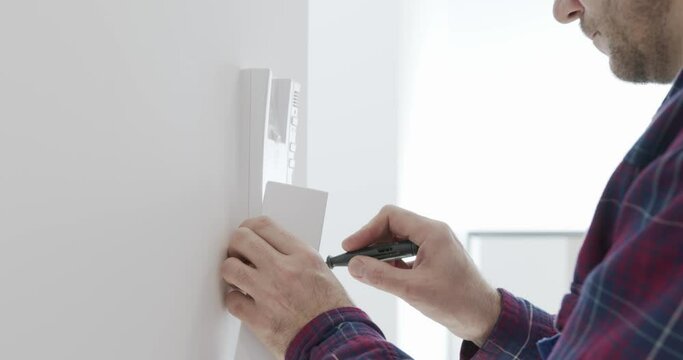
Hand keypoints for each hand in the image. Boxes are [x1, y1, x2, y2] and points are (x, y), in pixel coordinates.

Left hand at [222, 216, 352, 358]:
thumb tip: (271, 246)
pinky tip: (244, 299)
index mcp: (302, 256)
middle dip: (236, 246)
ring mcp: (268, 294)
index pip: (263, 226)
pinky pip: (232, 300)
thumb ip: (294, 255)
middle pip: (242, 240)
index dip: (249, 227)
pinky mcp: (258, 318)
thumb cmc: (331, 310)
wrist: (333, 340)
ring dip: (232, 272)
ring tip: (240, 277)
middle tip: (238, 254)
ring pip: (230, 268)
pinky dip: (235, 300)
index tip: (247, 234)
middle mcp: (283, 271)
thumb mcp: (320, 270)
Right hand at [343, 206, 500, 345]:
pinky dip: (392, 261)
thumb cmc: (456, 301)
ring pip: (398, 239)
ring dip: (381, 253)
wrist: (484, 317)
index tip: (350, 248)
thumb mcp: (413, 290)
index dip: (367, 231)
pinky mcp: (433, 258)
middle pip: (393, 226)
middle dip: (372, 242)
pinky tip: (385, 276)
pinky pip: (406, 251)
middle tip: (354, 260)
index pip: (390, 217)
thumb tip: (354, 265)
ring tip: (367, 270)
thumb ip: (380, 276)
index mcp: (432, 232)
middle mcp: (433, 233)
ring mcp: (434, 245)